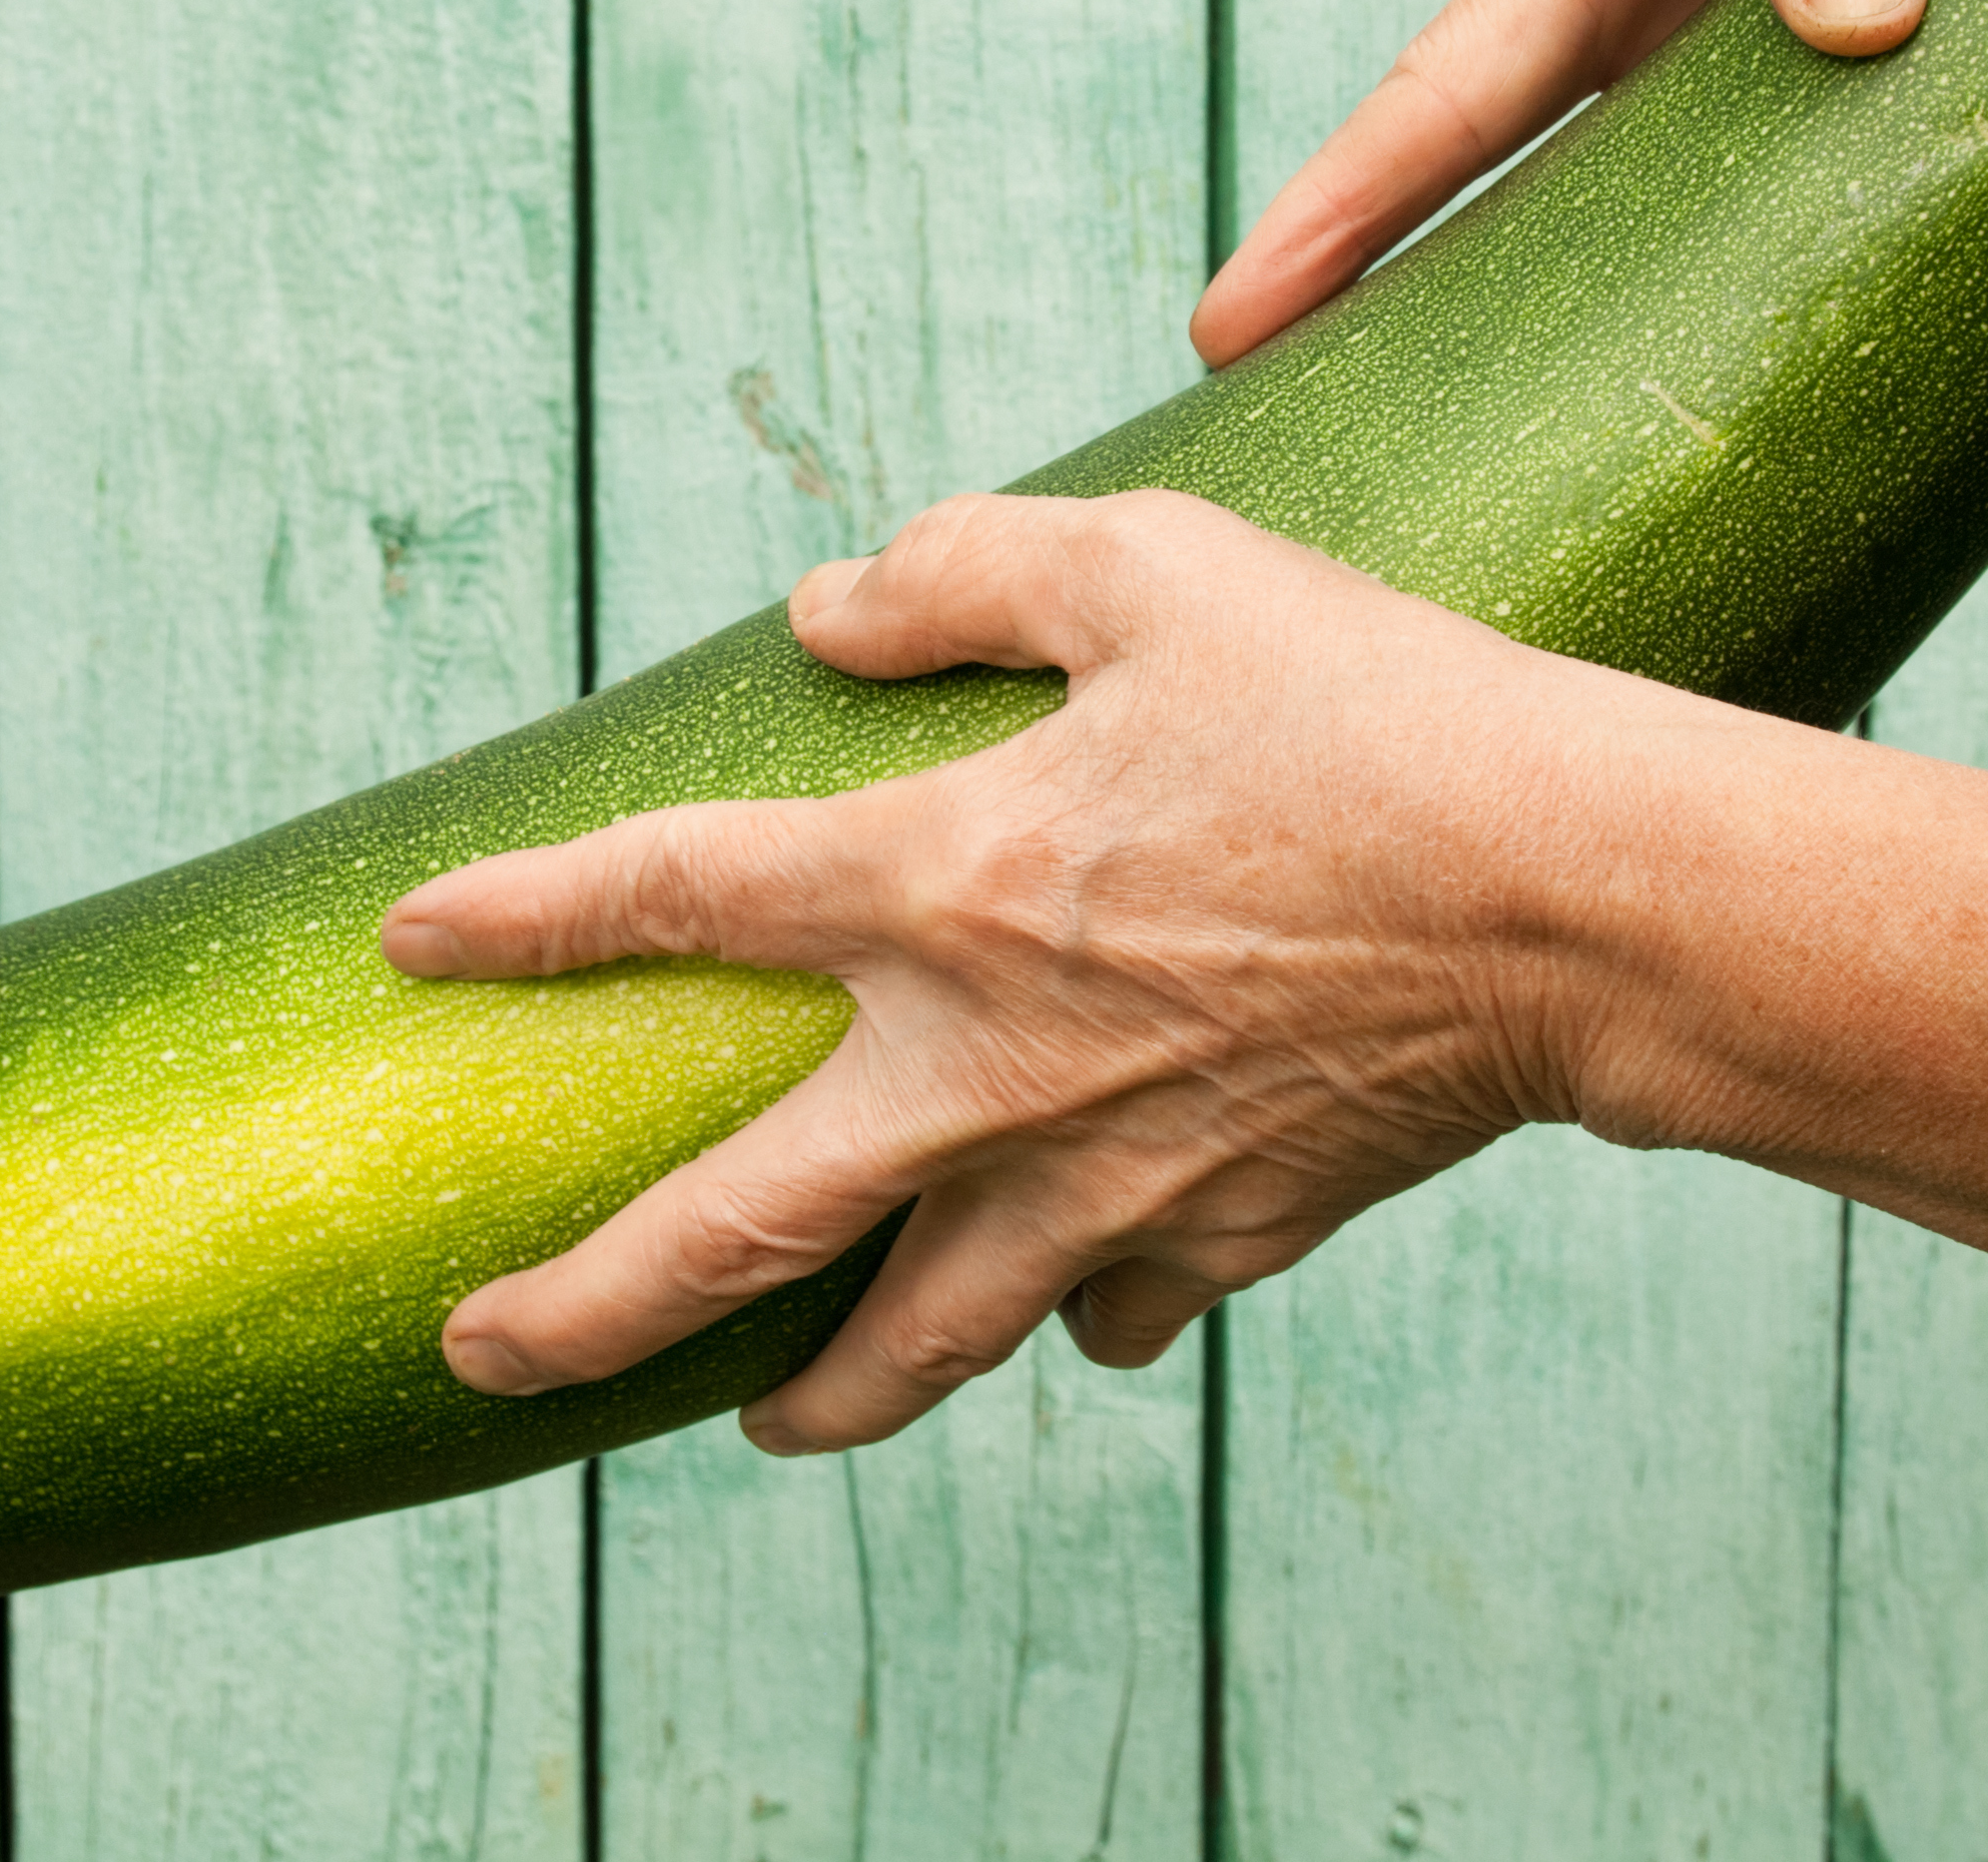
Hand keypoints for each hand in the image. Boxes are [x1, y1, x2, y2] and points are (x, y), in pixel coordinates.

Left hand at [378, 491, 1663, 1454]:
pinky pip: (1104, 1311)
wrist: (1577, 898)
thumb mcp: (1161, 564)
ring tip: (755, 1422)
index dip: (524, 913)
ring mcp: (1097, 1183)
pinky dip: (1069, 1312)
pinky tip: (1061, 1296)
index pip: (671, 896)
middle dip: (576, 1313)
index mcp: (940, 882)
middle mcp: (982, 1068)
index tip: (410, 944)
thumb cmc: (1370, 706)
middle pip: (723, 1236)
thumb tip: (828, 604)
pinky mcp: (1220, 1237)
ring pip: (905, 1344)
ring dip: (808, 1396)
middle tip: (473, 1355)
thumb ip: (969, 569)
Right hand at [1187, 0, 1987, 367]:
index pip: (1448, 83)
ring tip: (1496, 445)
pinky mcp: (1852, 7)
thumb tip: (1852, 22)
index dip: (1343, 206)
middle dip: (1389, 295)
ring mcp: (1743, 3)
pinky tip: (1746, 346)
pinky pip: (1774, 156)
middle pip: (1494, 168)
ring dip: (1556, 300)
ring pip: (1620, 183)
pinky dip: (1741, 249)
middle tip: (1296, 438)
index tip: (1231, 318)